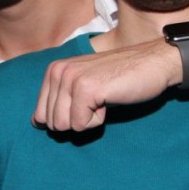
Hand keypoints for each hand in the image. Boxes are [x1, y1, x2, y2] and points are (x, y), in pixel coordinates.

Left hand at [34, 40, 177, 130]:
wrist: (153, 63)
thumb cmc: (121, 77)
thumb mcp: (82, 87)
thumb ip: (58, 101)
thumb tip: (35, 123)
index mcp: (53, 70)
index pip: (40, 116)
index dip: (66, 118)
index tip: (86, 102)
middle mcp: (58, 71)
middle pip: (53, 123)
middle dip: (78, 119)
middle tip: (98, 99)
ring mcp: (71, 79)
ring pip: (65, 126)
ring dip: (89, 119)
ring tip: (104, 98)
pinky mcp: (86, 89)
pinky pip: (81, 125)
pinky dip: (99, 119)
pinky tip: (110, 98)